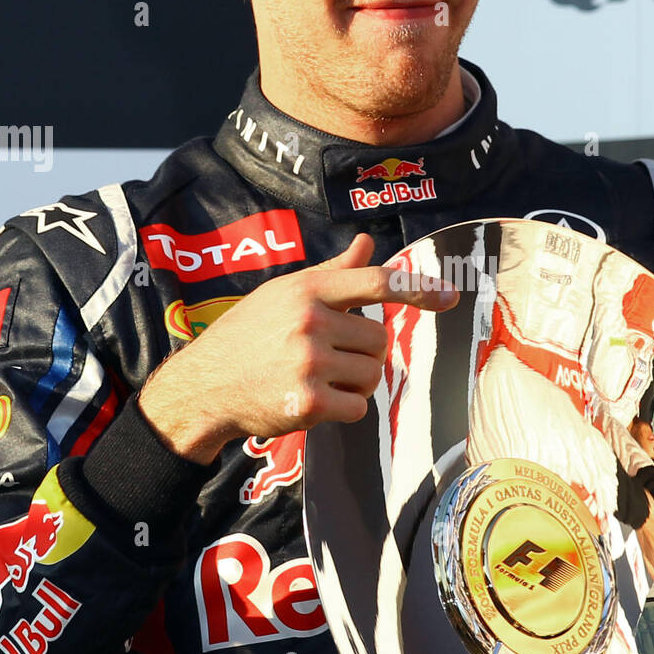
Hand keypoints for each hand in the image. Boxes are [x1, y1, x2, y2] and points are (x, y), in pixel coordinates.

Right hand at [139, 234, 458, 461]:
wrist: (203, 386)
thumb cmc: (248, 334)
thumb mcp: (283, 294)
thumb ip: (332, 274)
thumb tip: (366, 243)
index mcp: (307, 290)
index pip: (374, 282)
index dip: (417, 287)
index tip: (449, 296)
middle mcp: (309, 322)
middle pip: (380, 340)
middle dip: (364, 354)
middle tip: (329, 358)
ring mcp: (308, 363)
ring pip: (371, 375)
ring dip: (354, 383)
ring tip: (316, 379)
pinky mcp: (307, 402)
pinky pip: (358, 407)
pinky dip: (345, 409)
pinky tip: (312, 401)